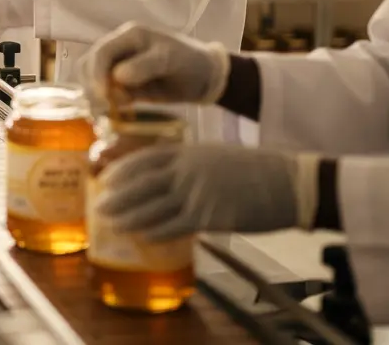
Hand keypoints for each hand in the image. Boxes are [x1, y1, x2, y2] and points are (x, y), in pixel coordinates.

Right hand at [81, 22, 229, 110]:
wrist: (204, 77)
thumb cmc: (189, 61)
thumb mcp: (170, 60)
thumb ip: (145, 66)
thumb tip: (118, 76)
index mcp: (130, 36)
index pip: (102, 53)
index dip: (97, 74)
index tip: (102, 96)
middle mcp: (120, 48)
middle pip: (91, 65)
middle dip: (93, 87)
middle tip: (104, 109)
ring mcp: (120, 65)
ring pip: (93, 79)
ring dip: (96, 96)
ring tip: (109, 112)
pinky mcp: (124, 84)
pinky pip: (106, 93)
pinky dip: (105, 103)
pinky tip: (115, 113)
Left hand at [95, 144, 320, 239]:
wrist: (290, 182)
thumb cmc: (258, 170)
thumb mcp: (218, 156)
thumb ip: (192, 165)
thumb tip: (170, 179)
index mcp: (191, 152)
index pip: (147, 158)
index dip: (123, 169)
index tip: (106, 178)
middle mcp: (189, 170)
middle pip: (142, 182)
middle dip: (118, 195)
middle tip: (98, 205)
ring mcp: (198, 193)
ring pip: (153, 206)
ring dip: (129, 216)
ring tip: (111, 223)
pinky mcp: (210, 216)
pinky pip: (174, 226)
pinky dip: (155, 232)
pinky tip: (142, 237)